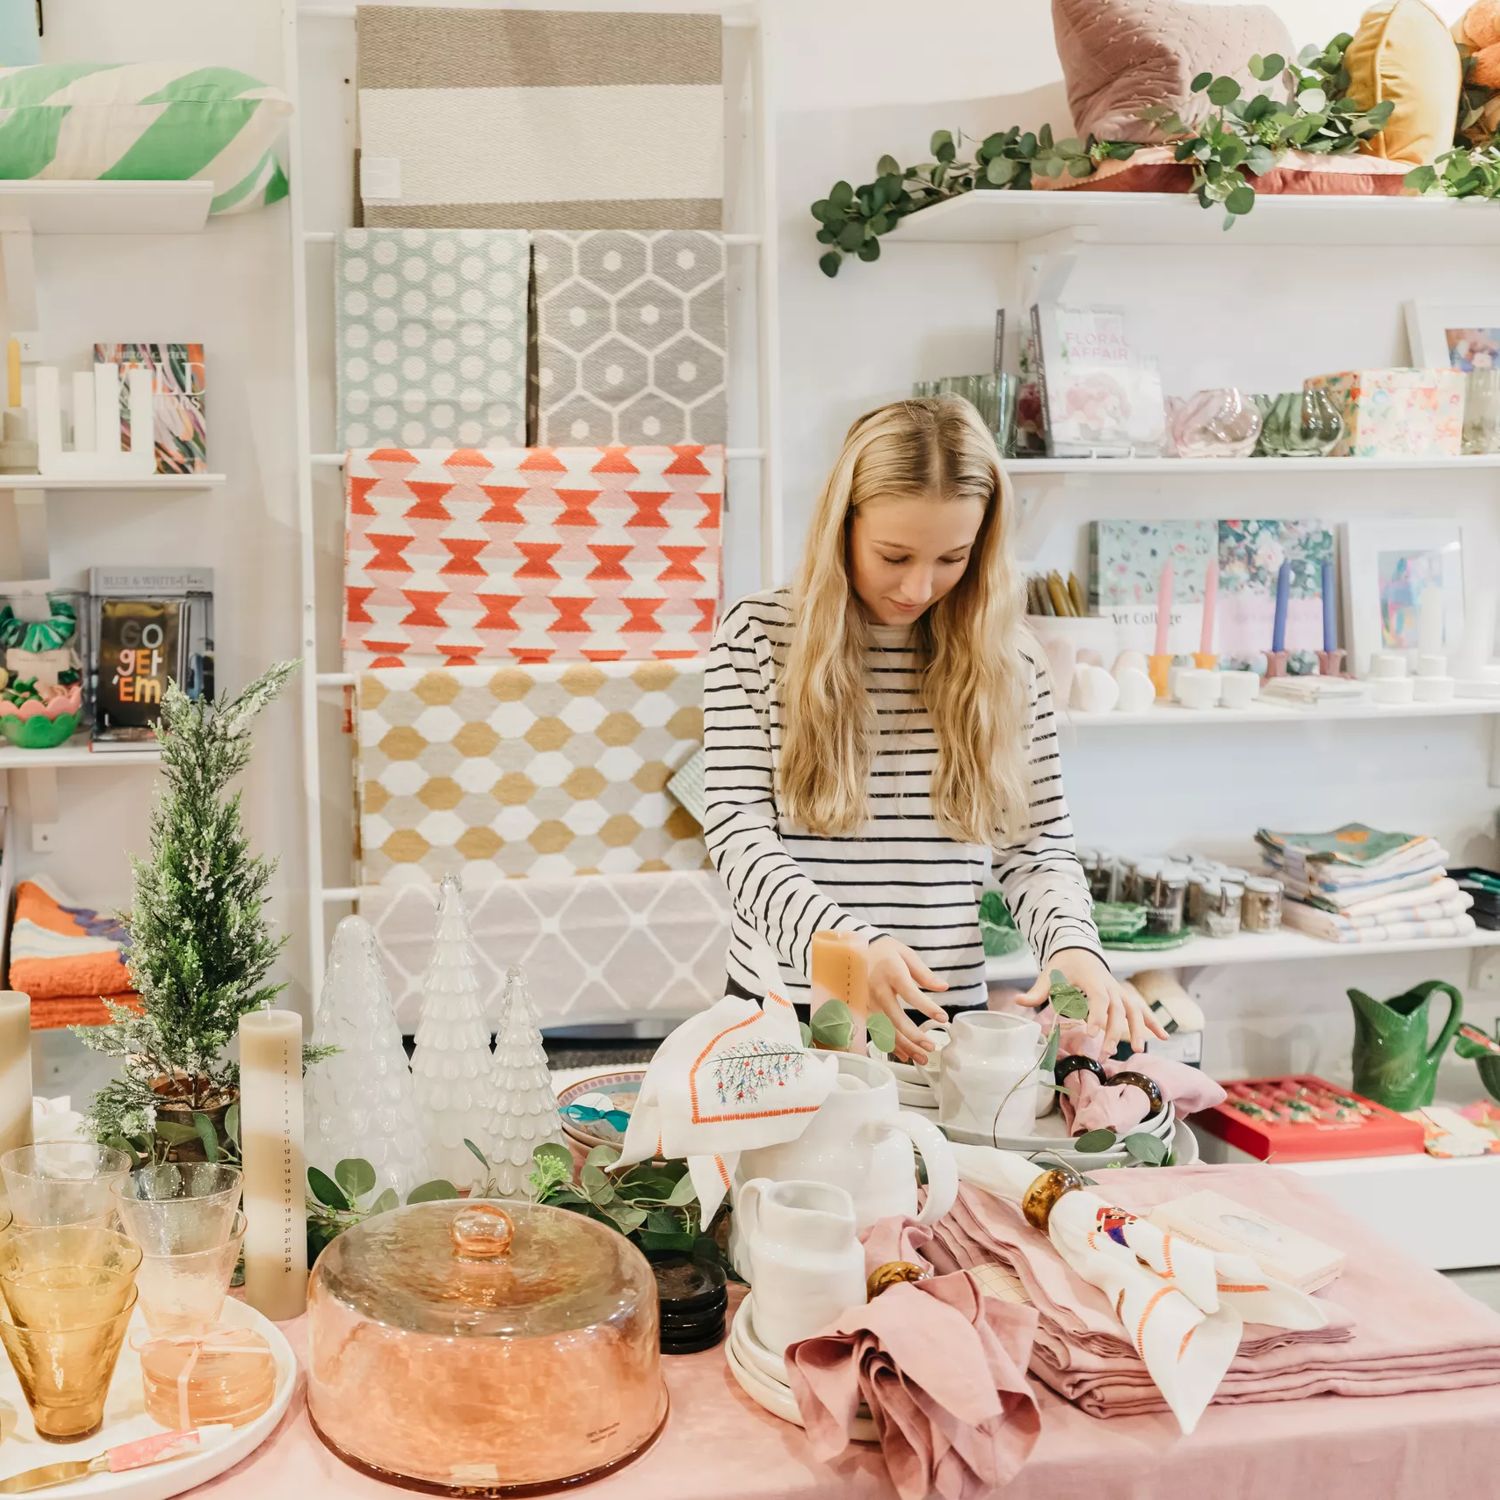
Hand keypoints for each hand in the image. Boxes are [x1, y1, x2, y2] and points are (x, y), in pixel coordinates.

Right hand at [866, 937, 948, 1061]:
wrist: (854, 950)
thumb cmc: (883, 951)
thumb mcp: (905, 954)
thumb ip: (924, 973)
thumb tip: (943, 988)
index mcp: (891, 973)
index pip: (910, 993)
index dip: (927, 1007)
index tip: (943, 1017)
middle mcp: (877, 990)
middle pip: (895, 1018)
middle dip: (913, 1035)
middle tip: (931, 1046)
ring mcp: (868, 1002)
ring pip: (886, 1029)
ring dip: (904, 1046)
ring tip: (921, 1057)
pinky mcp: (864, 1010)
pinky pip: (878, 1031)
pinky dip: (891, 1045)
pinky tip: (905, 1054)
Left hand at [1016, 948, 1167, 1051]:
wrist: (1079, 949)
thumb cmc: (1063, 965)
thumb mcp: (1048, 975)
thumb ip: (1036, 992)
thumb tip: (1017, 1002)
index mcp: (1093, 980)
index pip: (1098, 999)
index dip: (1096, 1016)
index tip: (1091, 1034)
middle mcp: (1111, 986)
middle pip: (1118, 1009)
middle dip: (1114, 1032)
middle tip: (1106, 1052)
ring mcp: (1121, 991)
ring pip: (1134, 1011)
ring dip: (1138, 1030)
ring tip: (1138, 1050)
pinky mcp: (1126, 997)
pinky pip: (1142, 1010)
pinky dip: (1154, 1023)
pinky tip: (1165, 1038)